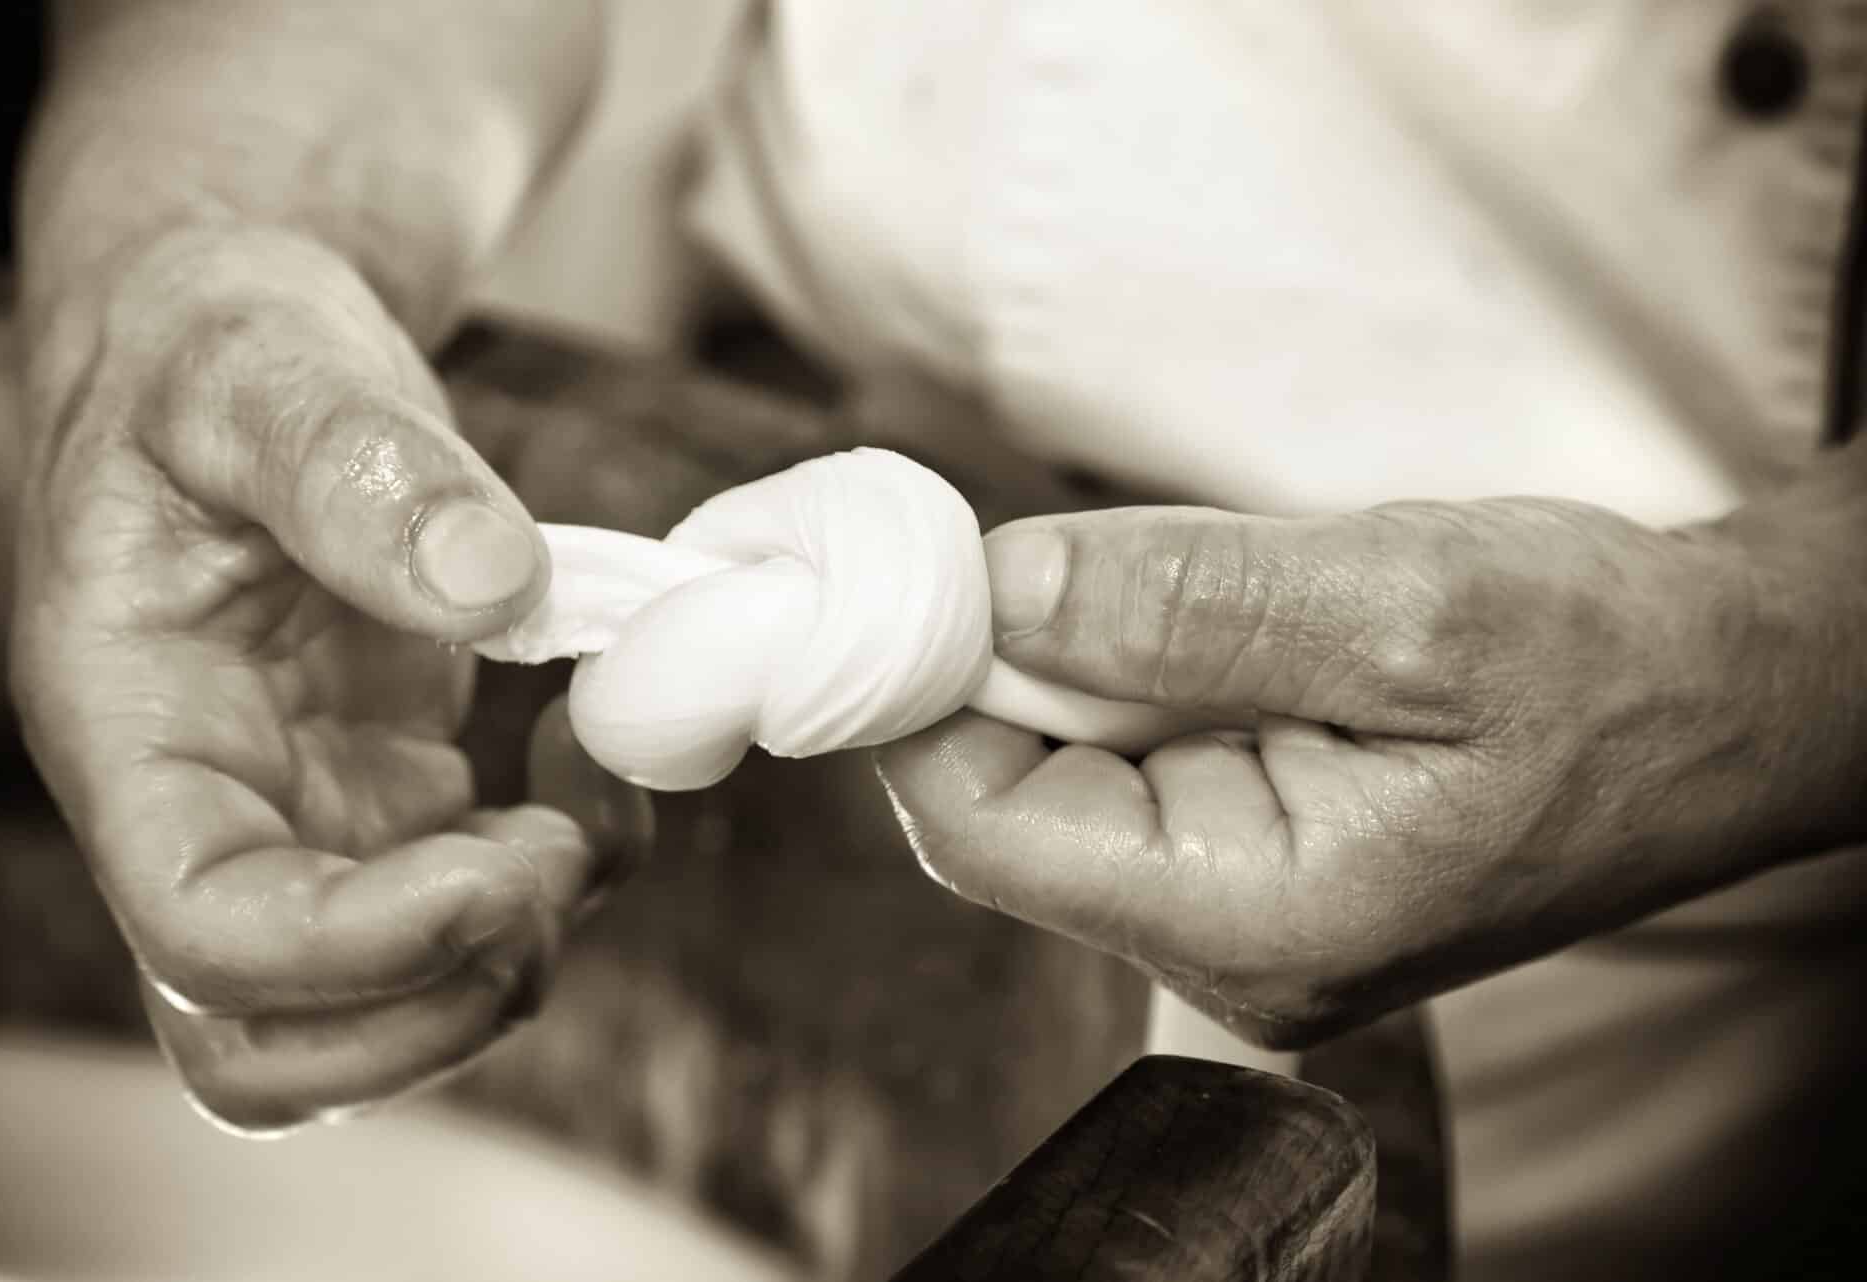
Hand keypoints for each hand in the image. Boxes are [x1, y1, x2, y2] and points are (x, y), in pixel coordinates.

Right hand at [11, 223, 647, 1130]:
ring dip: (507, 963)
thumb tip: (494, 582)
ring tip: (590, 807)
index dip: (362, 947)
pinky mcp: (380, 805)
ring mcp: (294, 824)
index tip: (505, 858)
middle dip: (439, 1004)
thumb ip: (356, 464)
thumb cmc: (212, 351)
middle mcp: (201, 813)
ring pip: (374, 1019)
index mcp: (129, 732)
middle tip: (555, 860)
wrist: (234, 353)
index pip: (206, 934)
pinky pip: (467, 921)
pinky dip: (560, 882)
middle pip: (275, 1049)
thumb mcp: (261, 366)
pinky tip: (594, 766)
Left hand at [876, 497, 1861, 1045]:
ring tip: (1165, 577)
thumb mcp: (1408, 604)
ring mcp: (1232, 910)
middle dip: (991, 664)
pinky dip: (1124, 670)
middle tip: (1025, 541)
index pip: (982, 828)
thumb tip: (998, 587)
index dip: (916, 694)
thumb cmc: (1607, 664)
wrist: (1725, 701)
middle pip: (1002, 801)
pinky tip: (1200, 618)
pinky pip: (1123, 760)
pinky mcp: (1248, 857)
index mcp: (1256, 919)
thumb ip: (1190, 600)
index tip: (916, 566)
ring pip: (1057, 772)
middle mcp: (1223, 947)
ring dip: (1068, 657)